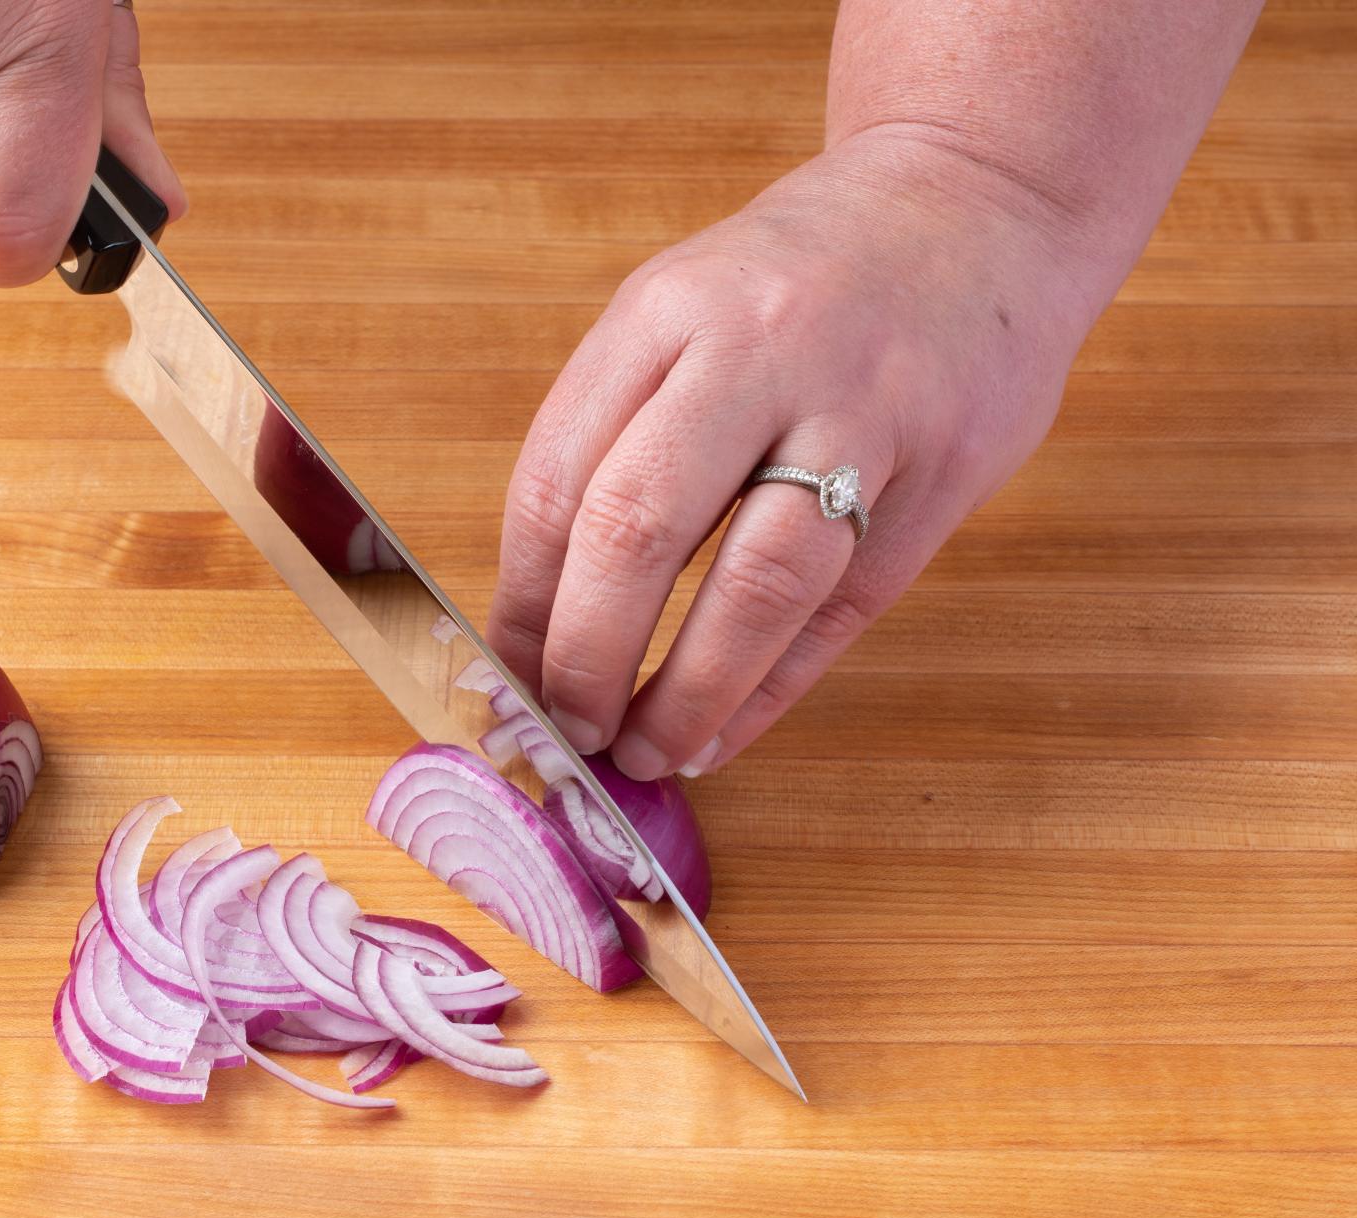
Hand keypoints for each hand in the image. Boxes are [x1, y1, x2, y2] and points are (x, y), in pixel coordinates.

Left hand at [486, 129, 1100, 781]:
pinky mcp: (945, 471)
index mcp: (667, 311)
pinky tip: (724, 732)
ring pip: (758, 582)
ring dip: (689, 691)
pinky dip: (773, 688)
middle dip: (587, 655)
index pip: (560, 478)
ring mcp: (865, 410)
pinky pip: (844, 608)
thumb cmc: (799, 280)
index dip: (523, 600)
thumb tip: (540, 608)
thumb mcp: (682, 309)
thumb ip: (613, 432)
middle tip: (567, 728)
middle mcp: (759, 351)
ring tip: (647, 751)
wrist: (979, 200)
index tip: (504, 675)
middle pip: (641, 526)